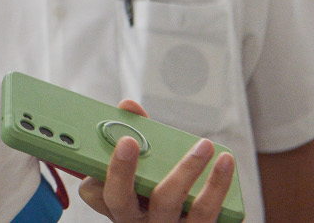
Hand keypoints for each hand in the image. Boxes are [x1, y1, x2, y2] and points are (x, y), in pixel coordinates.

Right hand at [78, 100, 235, 221]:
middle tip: (130, 140)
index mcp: (115, 206)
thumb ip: (134, 138)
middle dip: (124, 171)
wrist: (179, 222)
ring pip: (170, 203)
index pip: (92, 192)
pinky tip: (225, 163)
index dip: (97, 169)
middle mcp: (133, 221)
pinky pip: (206, 213)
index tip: (116, 143)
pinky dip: (218, 186)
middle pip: (122, 199)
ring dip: (188, 170)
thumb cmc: (157, 192)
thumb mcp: (141, 172)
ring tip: (205, 145)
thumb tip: (129, 106)